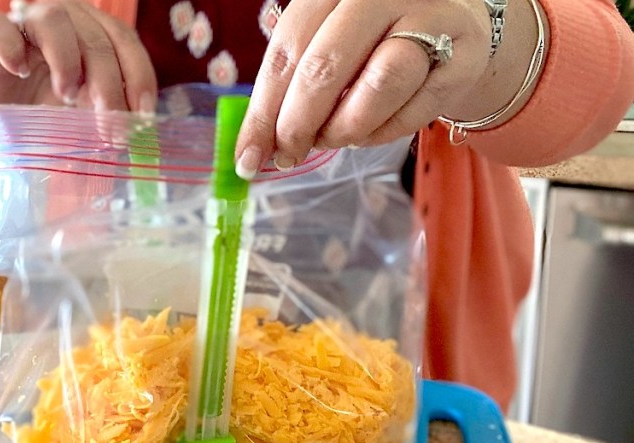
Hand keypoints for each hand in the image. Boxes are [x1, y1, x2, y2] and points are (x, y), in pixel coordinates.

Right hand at [0, 0, 156, 111]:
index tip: (142, 115)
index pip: (124, 40)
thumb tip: (139, 134)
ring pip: (53, 19)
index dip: (139, 76)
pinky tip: (19, 72)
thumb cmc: (39, 105)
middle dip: (109, 84)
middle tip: (110, 126)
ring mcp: (24, 22)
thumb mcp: (82, 109)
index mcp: (90, 29)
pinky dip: (10, 48)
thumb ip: (108, 110)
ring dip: (67, 60)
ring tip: (65, 95)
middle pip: (96, 37)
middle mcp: (62, 18)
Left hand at [235, 0, 490, 177]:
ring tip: (334, 139)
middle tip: (288, 156)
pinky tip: (370, 132)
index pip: (287, 47)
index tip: (248, 156)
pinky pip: (416, 106)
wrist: (458, 23)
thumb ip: (292, 84)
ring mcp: (428, 18)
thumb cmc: (376, 38)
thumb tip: (253, 148)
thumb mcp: (328, 43)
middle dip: (297, 124)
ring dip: (345, 128)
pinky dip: (384, 131)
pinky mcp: (463, 54)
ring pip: (378, 84)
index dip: (263, 109)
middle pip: (326, 66)